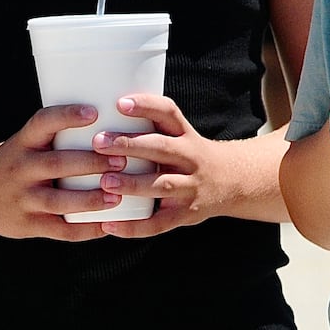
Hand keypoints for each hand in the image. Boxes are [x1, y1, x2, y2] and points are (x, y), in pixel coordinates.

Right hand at [0, 103, 127, 240]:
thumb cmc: (18, 162)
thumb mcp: (27, 142)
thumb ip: (59, 135)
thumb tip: (116, 119)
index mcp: (23, 142)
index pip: (42, 123)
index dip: (67, 116)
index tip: (94, 112)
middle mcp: (20, 168)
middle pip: (57, 163)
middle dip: (91, 162)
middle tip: (121, 160)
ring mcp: (22, 198)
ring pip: (58, 201)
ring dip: (90, 200)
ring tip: (117, 197)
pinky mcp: (27, 224)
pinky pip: (59, 229)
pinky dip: (85, 230)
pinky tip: (107, 226)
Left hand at [83, 92, 252, 236]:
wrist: (232, 182)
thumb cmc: (189, 155)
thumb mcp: (180, 135)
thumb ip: (149, 126)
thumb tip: (97, 112)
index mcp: (186, 135)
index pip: (169, 113)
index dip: (146, 106)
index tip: (120, 103)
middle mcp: (191, 158)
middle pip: (162, 148)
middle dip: (130, 144)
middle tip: (98, 142)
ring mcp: (190, 187)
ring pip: (162, 185)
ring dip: (133, 184)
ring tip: (105, 182)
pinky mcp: (185, 214)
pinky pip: (159, 223)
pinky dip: (133, 227)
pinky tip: (109, 225)